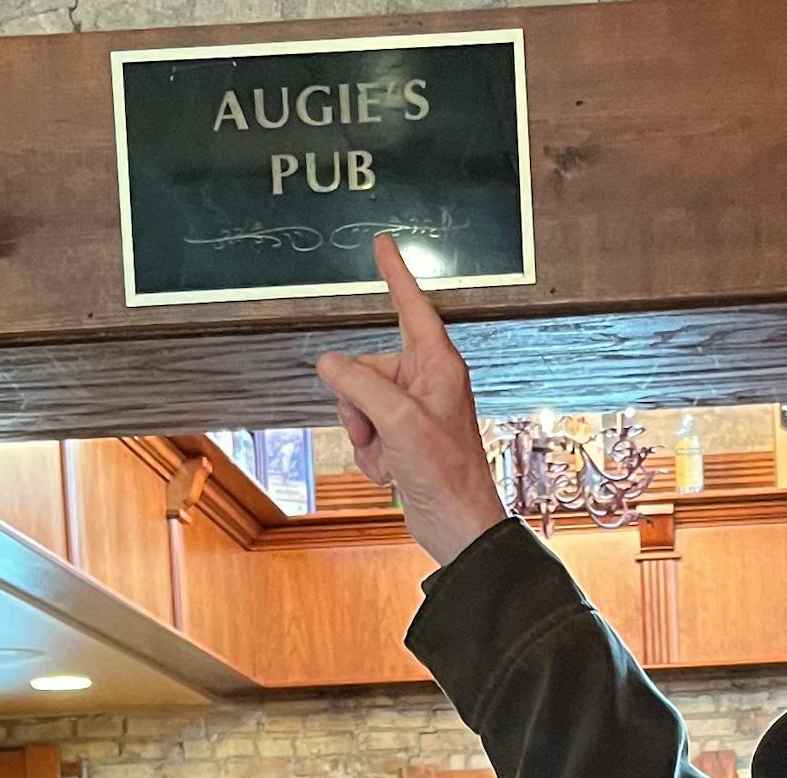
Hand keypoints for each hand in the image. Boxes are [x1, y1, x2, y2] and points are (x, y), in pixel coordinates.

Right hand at [317, 236, 508, 566]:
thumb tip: (330, 363)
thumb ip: (360, 385)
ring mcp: (412, 410)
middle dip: (358, 404)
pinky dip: (370, 454)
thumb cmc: (447, 474)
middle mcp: (425, 381)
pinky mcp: (402, 436)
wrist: (456, 525)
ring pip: (357, 402)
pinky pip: (364, 431)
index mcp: (438, 365)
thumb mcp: (398, 422)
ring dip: (364, 434)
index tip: (383, 243)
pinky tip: (393, 472)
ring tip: (393, 458)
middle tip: (383, 436)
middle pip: (364, 367)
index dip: (395, 274)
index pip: (410, 307)